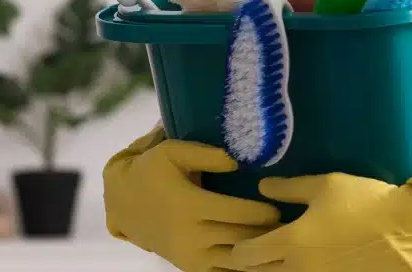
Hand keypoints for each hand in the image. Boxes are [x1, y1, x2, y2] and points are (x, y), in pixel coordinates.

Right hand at [103, 126, 280, 271]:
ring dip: (257, 255)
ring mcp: (189, 254)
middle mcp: (191, 235)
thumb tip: (237, 161)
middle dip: (267, 235)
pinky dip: (240, 269)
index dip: (262, 212)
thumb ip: (206, 154)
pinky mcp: (187, 266)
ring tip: (280, 244)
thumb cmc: (151, 169)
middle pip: (240, 240)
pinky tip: (260, 261)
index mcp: (191, 205)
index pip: (237, 214)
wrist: (120, 199)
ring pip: (232, 262)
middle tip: (291, 226)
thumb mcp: (172, 151)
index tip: (280, 206)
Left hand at [231, 173, 411, 271]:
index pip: (244, 255)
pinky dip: (300, 271)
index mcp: (289, 243)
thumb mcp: (326, 185)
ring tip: (286, 253)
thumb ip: (290, 188)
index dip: (241, 246)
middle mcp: (297, 269)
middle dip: (253, 261)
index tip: (247, 235)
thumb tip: (263, 187)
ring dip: (276, 268)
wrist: (405, 231)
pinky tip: (312, 258)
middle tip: (262, 245)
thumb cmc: (363, 203)